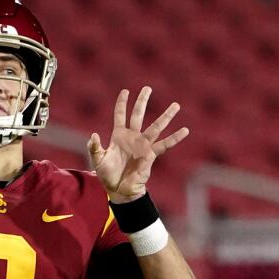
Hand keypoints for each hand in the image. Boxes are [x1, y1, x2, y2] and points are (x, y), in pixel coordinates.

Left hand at [88, 87, 188, 202]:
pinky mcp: (151, 155)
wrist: (118, 190)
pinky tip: (185, 130)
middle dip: (142, 101)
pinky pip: (165, 145)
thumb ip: (95, 148)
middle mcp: (132, 137)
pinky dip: (175, 138)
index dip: (122, 103)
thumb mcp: (98, 160)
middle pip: (138, 115)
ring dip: (166, 116)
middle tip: (148, 88)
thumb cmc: (107, 175)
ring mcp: (143, 145)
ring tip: (176, 105)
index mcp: (118, 136)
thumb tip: (94, 135)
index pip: (120, 115)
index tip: (125, 91)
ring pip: (155, 127)